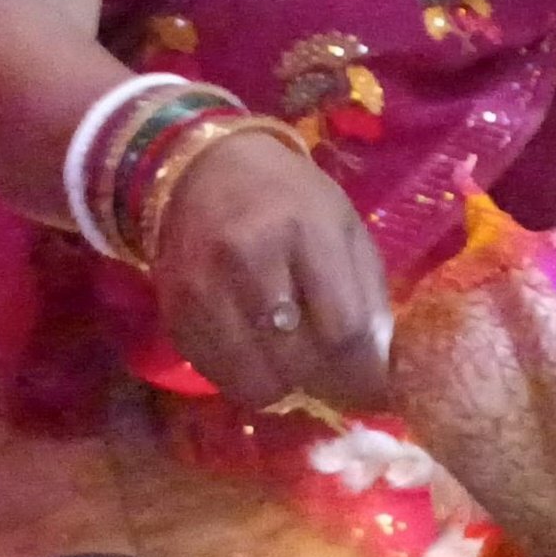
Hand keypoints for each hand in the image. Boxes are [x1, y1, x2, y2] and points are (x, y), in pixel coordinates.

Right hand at [151, 131, 393, 411]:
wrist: (205, 172)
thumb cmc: (291, 199)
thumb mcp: (344, 226)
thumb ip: (366, 292)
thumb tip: (381, 365)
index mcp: (307, 231)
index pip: (344, 328)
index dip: (366, 368)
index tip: (379, 385)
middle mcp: (249, 261)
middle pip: (299, 360)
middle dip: (329, 380)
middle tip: (341, 376)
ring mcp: (203, 292)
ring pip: (255, 381)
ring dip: (287, 383)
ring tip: (300, 362)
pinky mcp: (174, 317)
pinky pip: (220, 377)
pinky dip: (248, 377)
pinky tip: (263, 353)